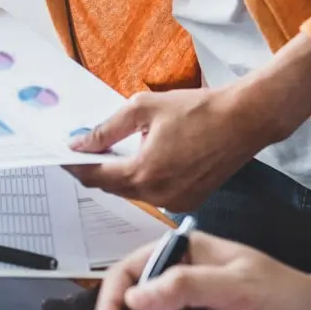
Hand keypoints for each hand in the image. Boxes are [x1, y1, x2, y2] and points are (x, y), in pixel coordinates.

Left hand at [65, 33, 310, 211]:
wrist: (246, 118)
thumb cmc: (199, 109)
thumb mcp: (143, 108)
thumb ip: (106, 128)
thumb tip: (80, 142)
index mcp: (143, 173)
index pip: (95, 177)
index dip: (76, 167)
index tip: (64, 158)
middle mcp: (157, 194)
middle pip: (112, 187)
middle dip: (98, 170)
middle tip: (87, 151)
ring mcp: (175, 201)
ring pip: (134, 192)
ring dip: (122, 175)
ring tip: (118, 152)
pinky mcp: (189, 200)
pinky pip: (155, 194)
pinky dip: (145, 180)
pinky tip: (147, 159)